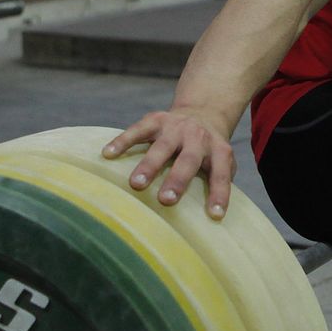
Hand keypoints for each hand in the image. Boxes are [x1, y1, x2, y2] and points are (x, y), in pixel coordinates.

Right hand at [101, 108, 234, 219]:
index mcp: (219, 150)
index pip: (221, 174)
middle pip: (189, 159)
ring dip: (149, 165)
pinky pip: (138, 130)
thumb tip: (212, 218)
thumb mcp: (223, 162)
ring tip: (135, 184)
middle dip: (177, 180)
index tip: (215, 216)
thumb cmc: (210, 151)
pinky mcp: (156, 119)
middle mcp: (198, 137)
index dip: (220, 194)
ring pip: (162, 146)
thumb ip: (220, 182)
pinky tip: (108, 154)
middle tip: (166, 200)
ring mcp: (176, 127)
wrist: (202, 112)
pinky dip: (122, 142)